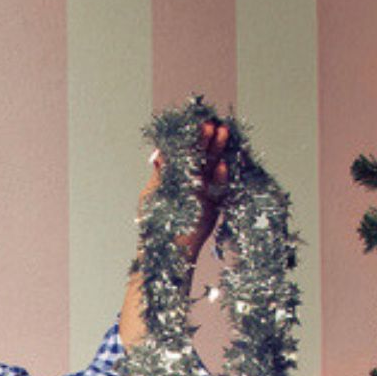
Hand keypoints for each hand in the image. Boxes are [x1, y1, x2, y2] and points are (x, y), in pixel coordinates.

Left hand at [139, 120, 230, 261]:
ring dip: (217, 151)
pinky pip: (219, 187)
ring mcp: (204, 191)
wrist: (167, 252)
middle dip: (207, 140)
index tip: (196, 123)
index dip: (190, 138)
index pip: (184, 151)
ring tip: (222, 134)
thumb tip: (158, 153)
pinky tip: (221, 166)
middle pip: (201, 155)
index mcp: (174, 175)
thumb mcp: (153, 194)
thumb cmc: (154, 224)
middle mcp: (190, 180)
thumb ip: (160, 174)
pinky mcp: (214, 204)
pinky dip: (220, 177)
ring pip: (212, 166)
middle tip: (213, 125)